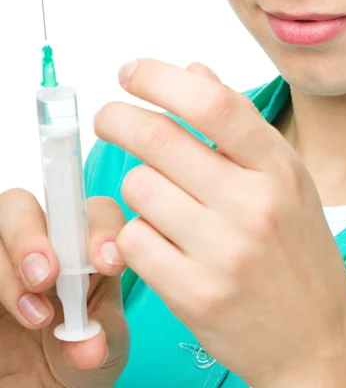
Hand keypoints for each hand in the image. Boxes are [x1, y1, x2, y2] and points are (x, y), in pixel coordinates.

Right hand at [0, 189, 129, 387]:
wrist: (41, 386)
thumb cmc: (79, 357)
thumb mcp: (105, 344)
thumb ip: (102, 335)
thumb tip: (88, 344)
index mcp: (85, 245)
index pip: (93, 212)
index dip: (100, 229)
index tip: (107, 262)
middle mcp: (43, 242)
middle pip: (22, 205)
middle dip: (31, 236)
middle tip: (47, 276)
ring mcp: (5, 259)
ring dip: (12, 266)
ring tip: (37, 316)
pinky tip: (14, 316)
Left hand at [94, 59, 345, 387]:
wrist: (316, 340)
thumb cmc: (301, 255)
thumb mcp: (287, 181)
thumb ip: (239, 124)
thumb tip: (195, 70)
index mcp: (279, 168)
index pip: (212, 103)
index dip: (161, 78)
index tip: (132, 72)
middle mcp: (254, 204)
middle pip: (158, 138)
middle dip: (118, 119)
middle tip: (110, 119)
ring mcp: (224, 251)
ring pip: (138, 187)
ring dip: (138, 187)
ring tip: (162, 201)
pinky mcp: (195, 293)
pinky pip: (133, 239)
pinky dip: (136, 233)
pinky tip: (162, 241)